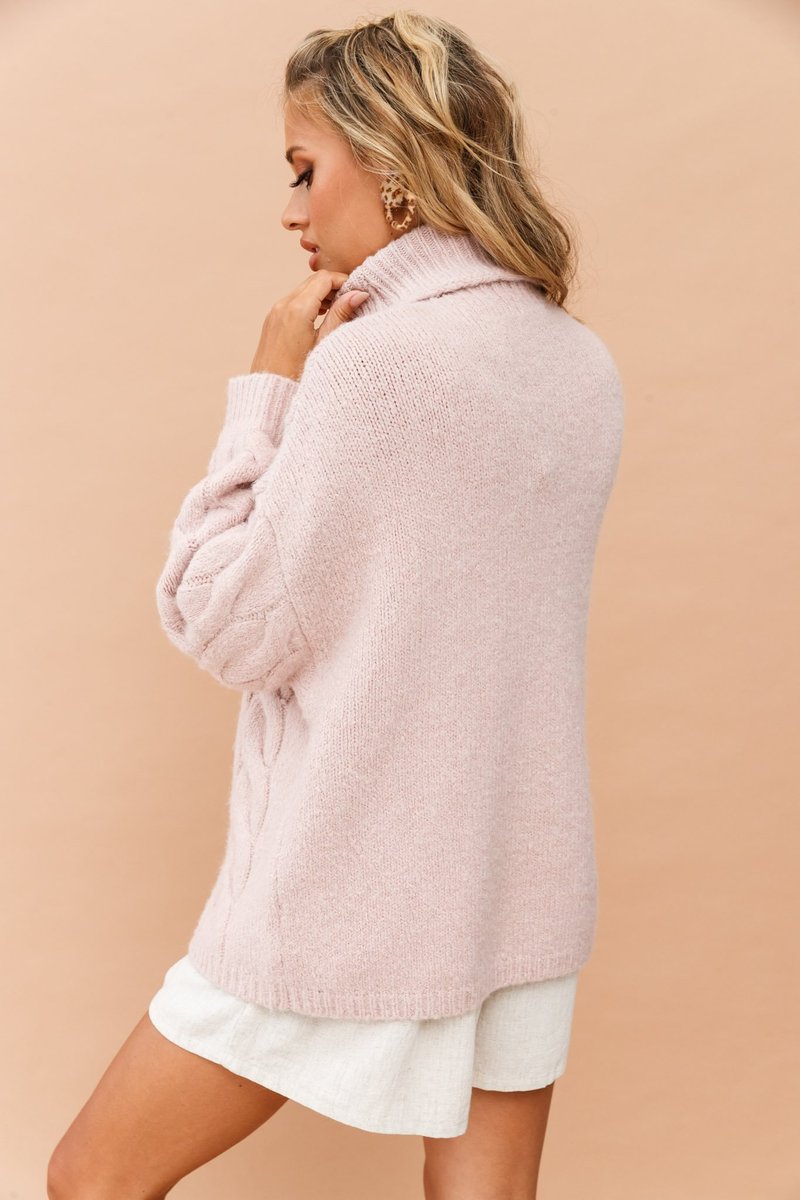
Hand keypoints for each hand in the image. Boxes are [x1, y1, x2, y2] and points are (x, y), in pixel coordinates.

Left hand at [250, 270, 369, 379]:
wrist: (270, 392)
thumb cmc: (299, 375)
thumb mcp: (325, 344)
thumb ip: (341, 315)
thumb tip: (358, 294)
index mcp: (297, 310)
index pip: (324, 279)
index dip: (344, 280)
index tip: (358, 291)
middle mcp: (283, 305)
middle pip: (313, 281)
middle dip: (334, 285)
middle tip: (352, 299)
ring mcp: (275, 312)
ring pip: (303, 289)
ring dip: (322, 293)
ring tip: (339, 309)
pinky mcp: (272, 320)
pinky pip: (294, 300)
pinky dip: (310, 301)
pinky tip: (322, 316)